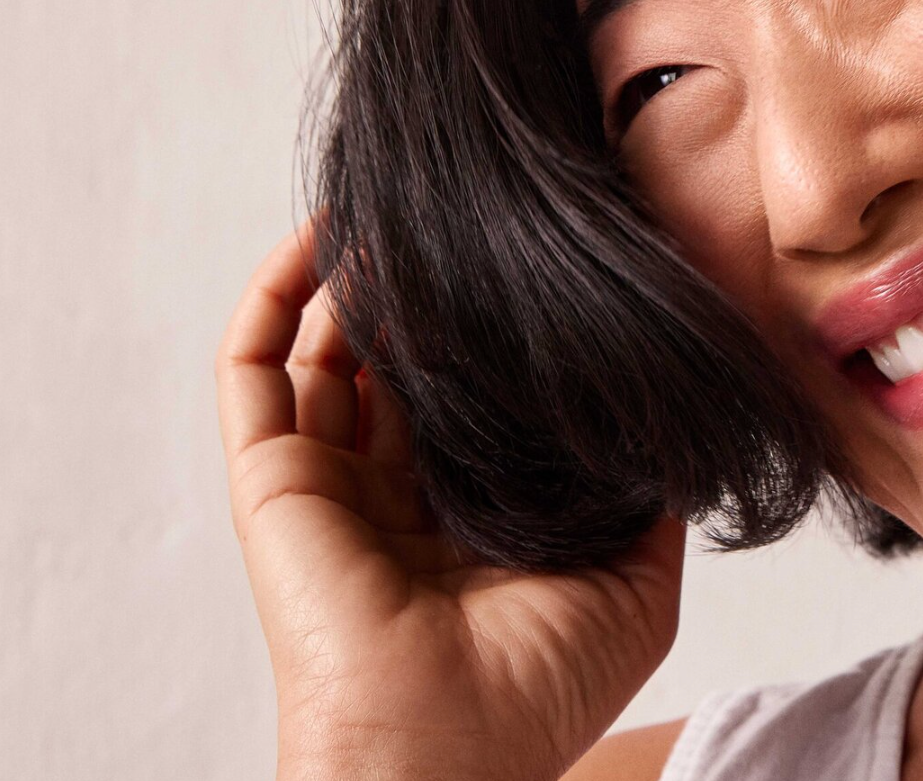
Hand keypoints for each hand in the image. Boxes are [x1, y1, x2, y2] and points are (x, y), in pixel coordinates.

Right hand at [216, 218, 683, 780]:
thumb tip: (670, 408)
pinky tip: (324, 234)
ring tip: (406, 198)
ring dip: (358, 269)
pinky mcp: (272, 482)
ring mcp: (327, 481)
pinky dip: (278, 294)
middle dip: (428, 281)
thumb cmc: (539, 690)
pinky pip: (252, 369)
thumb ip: (647, 489)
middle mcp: (393, 486)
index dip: (499, 323)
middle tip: (469, 205)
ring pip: (326, 344)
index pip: (475, 389)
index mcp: (470, 508)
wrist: (448, 752)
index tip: (541, 250)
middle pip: (398, 354)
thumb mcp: (637, 578)